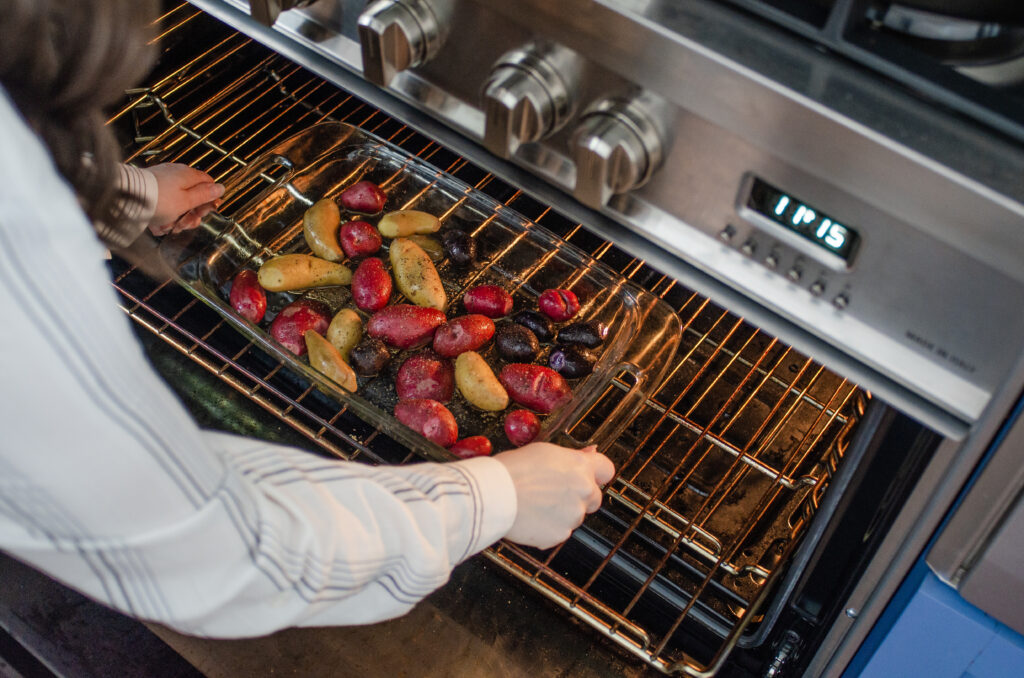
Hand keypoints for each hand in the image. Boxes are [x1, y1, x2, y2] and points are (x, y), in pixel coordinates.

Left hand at [146, 163, 224, 235]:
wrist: (127, 198)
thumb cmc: (159, 200)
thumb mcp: (187, 202)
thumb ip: (205, 195)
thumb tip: (220, 188)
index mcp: (188, 175)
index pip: (208, 183)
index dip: (210, 199)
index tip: (205, 212)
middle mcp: (176, 174)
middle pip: (192, 194)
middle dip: (191, 212)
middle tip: (185, 222)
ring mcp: (162, 180)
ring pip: (177, 201)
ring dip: (176, 216)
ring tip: (168, 225)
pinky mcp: (150, 188)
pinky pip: (162, 203)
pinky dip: (162, 214)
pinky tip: (157, 223)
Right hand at [494, 443, 614, 548]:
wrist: (492, 495)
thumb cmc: (511, 469)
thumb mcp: (543, 451)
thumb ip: (571, 457)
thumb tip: (590, 454)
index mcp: (580, 467)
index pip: (607, 470)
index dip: (597, 474)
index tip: (589, 476)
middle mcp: (583, 491)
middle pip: (594, 498)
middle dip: (578, 497)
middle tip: (552, 492)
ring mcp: (573, 516)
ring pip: (574, 516)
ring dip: (561, 513)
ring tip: (534, 504)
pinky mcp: (560, 535)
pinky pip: (559, 532)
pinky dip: (548, 528)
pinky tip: (530, 517)